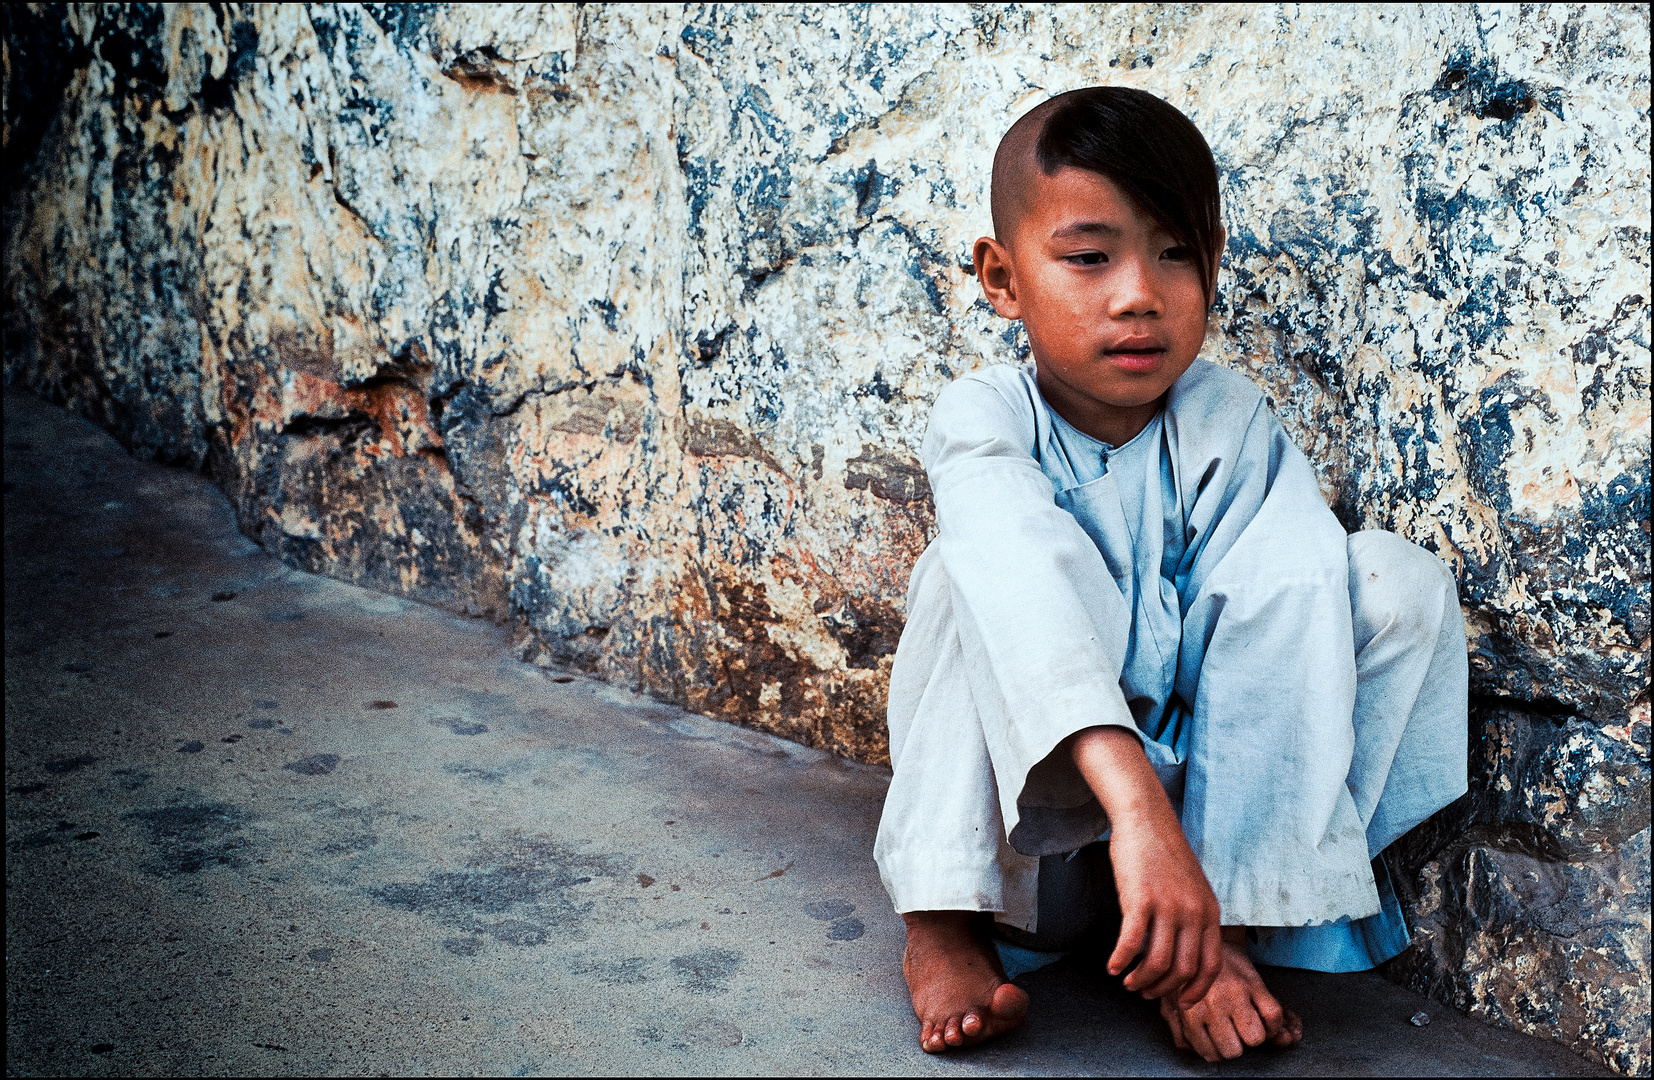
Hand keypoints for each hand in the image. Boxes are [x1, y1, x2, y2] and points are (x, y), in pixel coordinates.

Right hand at [1069, 726, 1221, 1005]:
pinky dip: (1120, 961)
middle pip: (1182, 970)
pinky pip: (1131, 943)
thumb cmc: (1164, 853)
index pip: (1210, 965)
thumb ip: (1192, 917)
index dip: (1195, 990)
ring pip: (1157, 962)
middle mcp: (1192, 912)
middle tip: (1145, 992)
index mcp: (1209, 911)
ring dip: (1141, 980)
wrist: (1146, 819)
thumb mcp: (1192, 886)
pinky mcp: (1140, 899)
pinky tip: (1112, 966)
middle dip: (1163, 989)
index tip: (1180, 1002)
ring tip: (1128, 982)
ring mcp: (1167, 906)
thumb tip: (1183, 950)